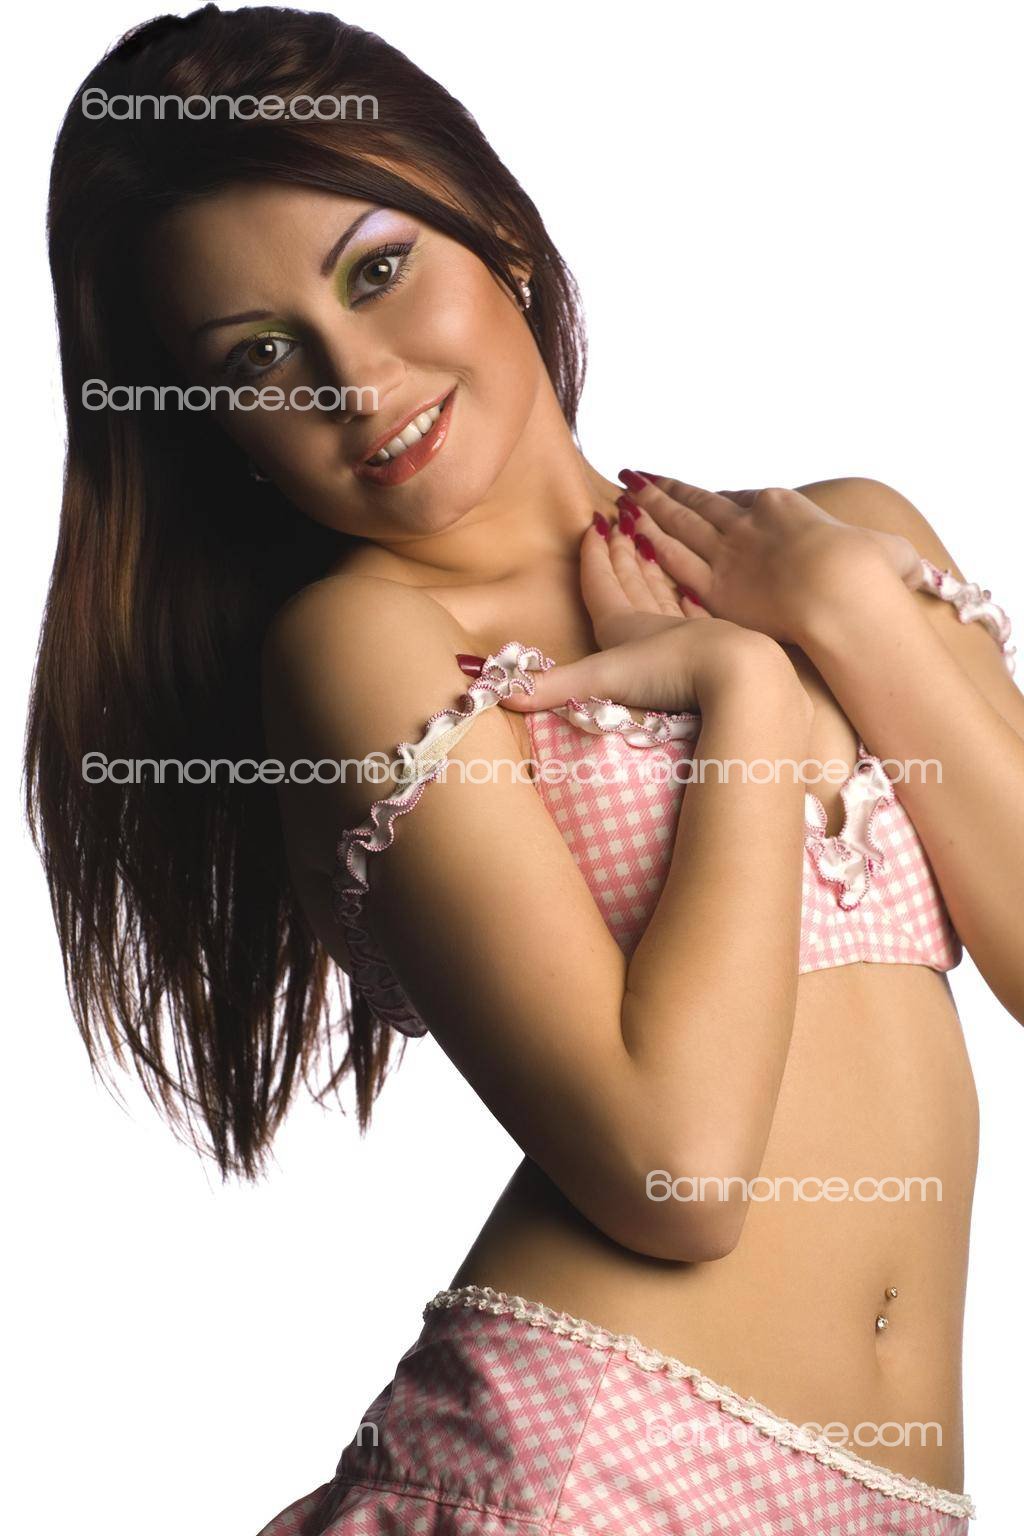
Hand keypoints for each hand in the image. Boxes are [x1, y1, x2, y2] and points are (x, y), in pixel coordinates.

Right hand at [499, 511, 755, 716]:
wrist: (737, 675)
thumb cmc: (670, 671)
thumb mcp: (603, 678)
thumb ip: (553, 688)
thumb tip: (500, 694)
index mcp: (624, 624)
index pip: (602, 584)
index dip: (593, 558)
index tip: (590, 525)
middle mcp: (653, 622)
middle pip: (631, 580)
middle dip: (619, 551)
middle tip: (617, 519)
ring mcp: (684, 632)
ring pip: (662, 590)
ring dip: (651, 566)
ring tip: (646, 541)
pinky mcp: (711, 647)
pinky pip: (694, 613)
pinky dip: (686, 599)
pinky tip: (688, 591)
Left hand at [614, 473, 921, 643]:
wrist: (844, 592)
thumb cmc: (871, 576)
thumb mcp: (890, 556)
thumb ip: (892, 559)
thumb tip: (913, 568)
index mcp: (787, 506)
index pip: (743, 500)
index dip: (719, 498)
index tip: (698, 492)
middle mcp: (751, 521)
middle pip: (701, 502)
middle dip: (669, 489)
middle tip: (641, 475)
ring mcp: (729, 550)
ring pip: (679, 520)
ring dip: (650, 504)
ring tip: (626, 489)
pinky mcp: (714, 582)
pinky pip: (672, 555)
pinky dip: (649, 538)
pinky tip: (628, 528)